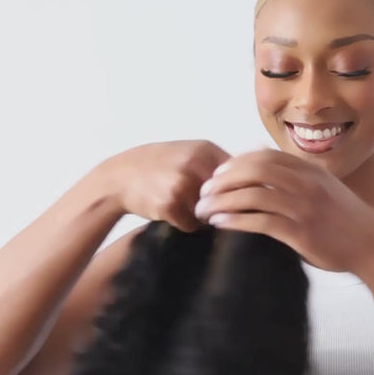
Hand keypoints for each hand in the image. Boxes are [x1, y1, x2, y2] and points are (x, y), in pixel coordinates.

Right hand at [100, 140, 229, 230]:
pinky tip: (172, 214)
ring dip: (203, 217)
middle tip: (208, 207)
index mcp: (205, 149)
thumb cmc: (158, 165)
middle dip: (223, 206)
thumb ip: (216, 164)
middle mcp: (196, 163)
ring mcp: (182, 184)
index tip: (234, 198)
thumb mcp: (188, 153)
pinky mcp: (169, 204)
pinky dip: (186, 224)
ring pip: (211, 214)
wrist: (118, 178)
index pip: (242, 174)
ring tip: (185, 206)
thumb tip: (255, 177)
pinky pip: (192, 225)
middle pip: (229, 197)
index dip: (240, 190)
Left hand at [194, 148, 373, 271]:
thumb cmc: (346, 219)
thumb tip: (263, 172)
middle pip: (254, 170)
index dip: (236, 162)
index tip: (217, 174)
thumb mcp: (324, 187)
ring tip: (203, 210)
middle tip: (204, 191)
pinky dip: (235, 221)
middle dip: (223, 179)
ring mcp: (303, 206)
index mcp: (309, 170)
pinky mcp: (301, 232)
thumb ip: (298, 177)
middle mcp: (305, 183)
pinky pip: (260, 221)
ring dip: (222, 200)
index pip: (264, 156)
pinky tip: (220, 224)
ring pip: (252, 194)